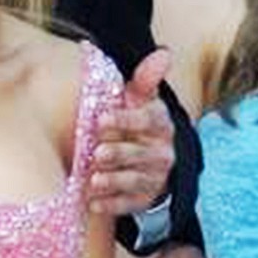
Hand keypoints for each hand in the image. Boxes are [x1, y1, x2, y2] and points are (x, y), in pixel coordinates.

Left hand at [89, 49, 174, 214]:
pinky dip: (112, 204)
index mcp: (161, 123)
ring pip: (137, 181)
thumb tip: (164, 52)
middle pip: (142, 155)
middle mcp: (163, 152)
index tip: (100, 120)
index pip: (149, 120)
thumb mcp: (140, 97)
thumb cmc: (136, 118)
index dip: (126, 120)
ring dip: (114, 182)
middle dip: (119, 154)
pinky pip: (130, 204)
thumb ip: (147, 79)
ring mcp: (156, 178)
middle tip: (97, 153)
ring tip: (93, 180)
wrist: (150, 155)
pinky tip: (93, 202)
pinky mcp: (145, 199)